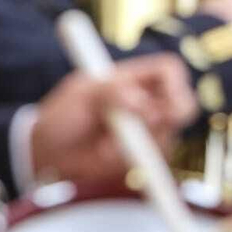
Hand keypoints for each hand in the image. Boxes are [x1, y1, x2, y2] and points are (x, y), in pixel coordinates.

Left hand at [30, 54, 197, 184]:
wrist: (48, 156)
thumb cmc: (61, 117)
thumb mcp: (79, 95)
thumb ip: (110, 91)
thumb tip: (141, 101)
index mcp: (134, 78)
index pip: (169, 71)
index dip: (173, 84)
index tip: (161, 102)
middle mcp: (148, 102)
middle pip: (183, 104)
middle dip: (169, 117)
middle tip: (146, 125)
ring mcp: (149, 131)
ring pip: (168, 135)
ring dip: (136, 143)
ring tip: (103, 146)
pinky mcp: (144, 156)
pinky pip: (155, 160)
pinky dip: (129, 160)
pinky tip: (105, 156)